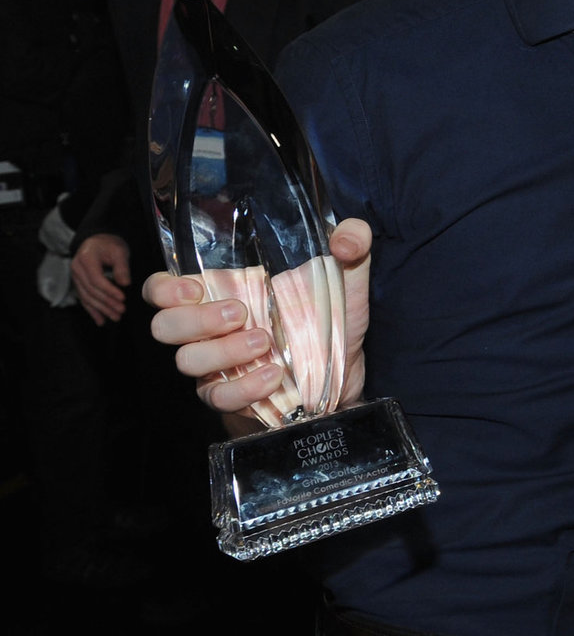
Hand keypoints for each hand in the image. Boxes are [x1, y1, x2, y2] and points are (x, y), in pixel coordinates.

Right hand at [71, 233, 130, 323]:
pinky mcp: (78, 284)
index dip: (109, 291)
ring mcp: (75, 277)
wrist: (97, 240)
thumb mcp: (119, 251)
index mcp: (86, 260)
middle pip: (91, 290)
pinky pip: (84, 299)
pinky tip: (100, 321)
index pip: (96, 280)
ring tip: (115, 317)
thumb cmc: (110, 244)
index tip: (122, 298)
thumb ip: (121, 267)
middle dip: (106, 303)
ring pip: (87, 297)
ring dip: (101, 309)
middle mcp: (77, 269)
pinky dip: (92, 310)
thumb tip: (124, 283)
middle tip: (121, 312)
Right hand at [144, 218, 372, 427]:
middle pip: (164, 326)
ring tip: (264, 342)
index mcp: (219, 293)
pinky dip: (244, 388)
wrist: (343, 372)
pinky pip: (219, 397)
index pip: (160, 289)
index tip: (195, 286)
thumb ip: (351, 244)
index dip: (163, 288)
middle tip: (240, 312)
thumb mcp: (346, 276)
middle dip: (195, 320)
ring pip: (187, 362)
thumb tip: (346, 237)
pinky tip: (273, 375)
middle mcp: (207, 330)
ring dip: (223, 352)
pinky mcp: (232, 396)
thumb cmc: (328, 317)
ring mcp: (216, 366)